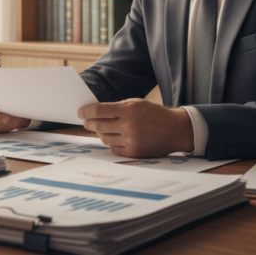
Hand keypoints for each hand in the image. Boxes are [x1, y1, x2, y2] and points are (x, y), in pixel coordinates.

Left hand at [78, 99, 193, 157]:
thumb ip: (117, 107)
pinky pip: (113, 148)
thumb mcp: (136, 103)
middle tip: (86, 121)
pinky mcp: (134, 153)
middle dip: (89, 123)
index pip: (99, 111)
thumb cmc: (154, 114)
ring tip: (103, 128)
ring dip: (100, 132)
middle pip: (98, 125)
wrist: (175, 130)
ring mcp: (131, 141)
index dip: (86, 112)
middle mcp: (129, 125)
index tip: (80, 112)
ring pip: (104, 138)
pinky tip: (115, 137)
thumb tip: (94, 112)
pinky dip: (111, 142)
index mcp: (129, 110)